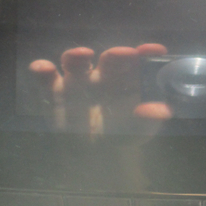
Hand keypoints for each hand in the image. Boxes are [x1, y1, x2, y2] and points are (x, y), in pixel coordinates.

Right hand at [29, 43, 169, 132]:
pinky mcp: (55, 92)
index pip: (138, 62)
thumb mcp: (138, 130)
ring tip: (83, 54)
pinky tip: (42, 68)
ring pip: (76, 62)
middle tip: (124, 53)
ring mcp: (77, 81)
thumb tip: (163, 110)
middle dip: (116, 55)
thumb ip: (149, 118)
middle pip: (108, 59)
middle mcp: (102, 75)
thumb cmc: (119, 134)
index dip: (146, 54)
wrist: (92, 155)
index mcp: (125, 80)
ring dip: (77, 55)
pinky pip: (46, 78)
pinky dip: (42, 70)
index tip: (155, 50)